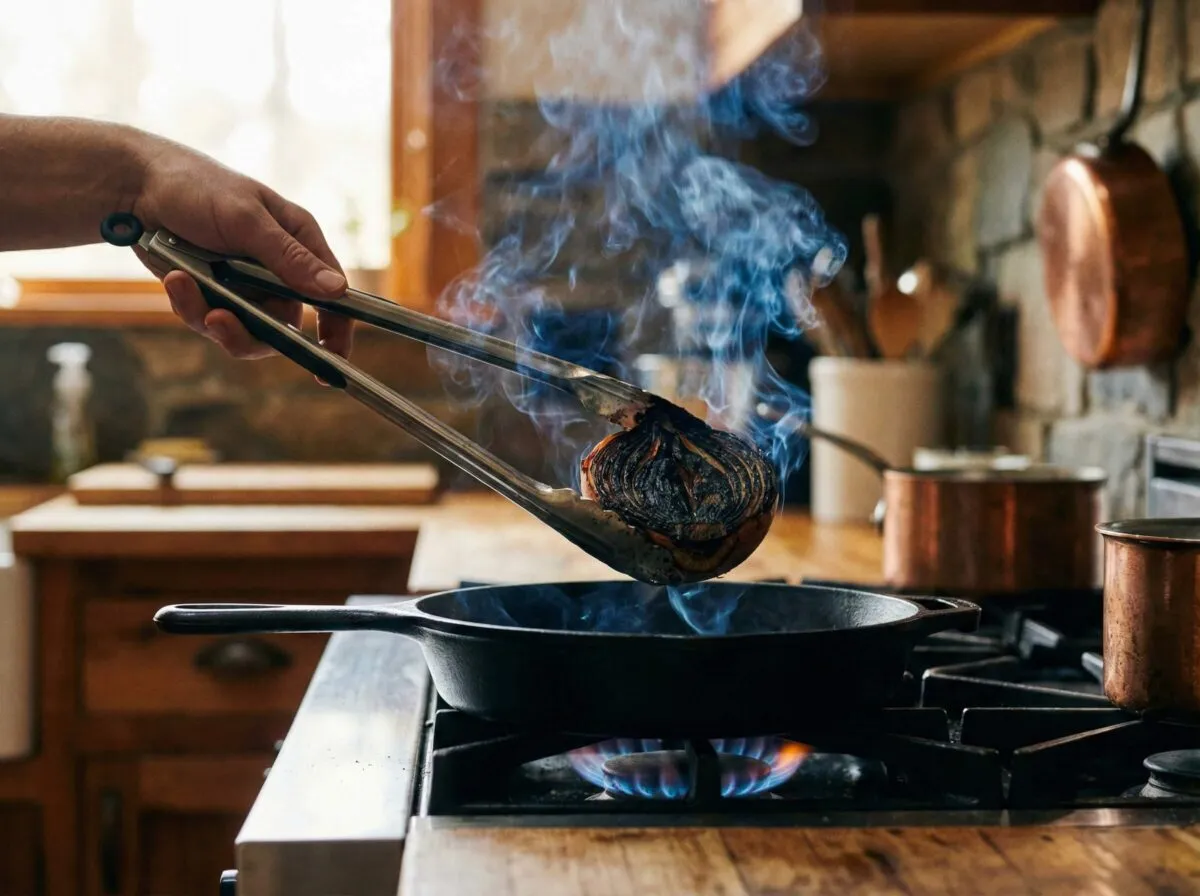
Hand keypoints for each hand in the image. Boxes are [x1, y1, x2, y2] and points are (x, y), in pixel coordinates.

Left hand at [131, 138, 352, 359]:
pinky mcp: (214, 293)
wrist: (135, 184)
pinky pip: (211, 321)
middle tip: (219, 322)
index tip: (332, 359)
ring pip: (245, 330)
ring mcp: (245, 285)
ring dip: (212, 318)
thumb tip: (337, 291)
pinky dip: (190, 306)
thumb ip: (290, 258)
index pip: (333, 295)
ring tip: (181, 286)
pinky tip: (173, 278)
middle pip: (283, 325)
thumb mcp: (246, 220)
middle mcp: (277, 269)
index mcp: (299, 242)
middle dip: (249, 331)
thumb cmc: (197, 186)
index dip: (337, 329)